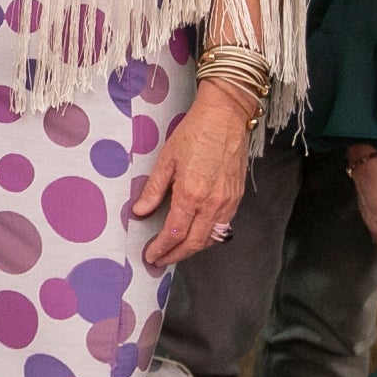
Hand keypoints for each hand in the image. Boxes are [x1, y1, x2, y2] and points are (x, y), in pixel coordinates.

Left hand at [130, 82, 257, 271]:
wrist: (226, 117)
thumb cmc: (195, 133)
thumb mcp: (167, 159)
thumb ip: (154, 189)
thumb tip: (140, 211)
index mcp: (191, 193)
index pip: (174, 233)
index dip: (161, 248)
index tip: (150, 255)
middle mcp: (212, 202)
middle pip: (194, 243)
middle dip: (175, 255)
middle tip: (160, 260)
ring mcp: (228, 201)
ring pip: (210, 238)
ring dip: (193, 249)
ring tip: (176, 251)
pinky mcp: (236, 197)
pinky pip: (223, 226)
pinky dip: (208, 237)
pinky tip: (197, 235)